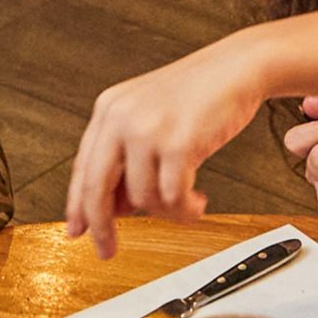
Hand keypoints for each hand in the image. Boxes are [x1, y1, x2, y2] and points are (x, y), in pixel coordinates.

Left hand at [66, 38, 270, 257]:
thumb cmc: (201, 93)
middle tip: (106, 250)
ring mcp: (148, 130)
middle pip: (97, 189)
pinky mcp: (178, 144)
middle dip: (101, 227)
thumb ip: (128, 154)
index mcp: (109, 108)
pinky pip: (172, 198)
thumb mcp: (151, 115)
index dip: (78, 205)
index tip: (79, 230)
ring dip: (166, 213)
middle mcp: (122, 117)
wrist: (239, 67)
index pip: (83, 168)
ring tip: (187, 205)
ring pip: (141, 199)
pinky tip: (198, 202)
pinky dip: (186, 209)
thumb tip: (118, 207)